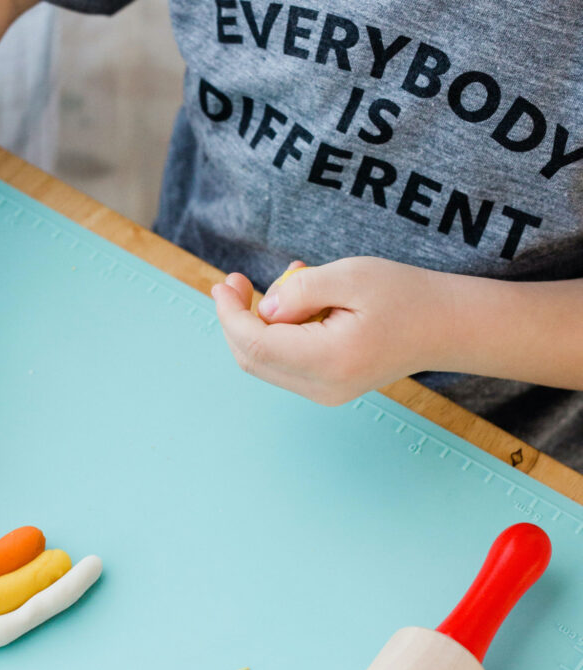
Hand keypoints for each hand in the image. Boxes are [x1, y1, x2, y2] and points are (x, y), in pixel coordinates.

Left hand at [210, 256, 449, 405]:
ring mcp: (325, 393)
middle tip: (234, 280)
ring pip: (264, 361)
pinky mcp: (327, 387)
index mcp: (329, 361)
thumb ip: (300, 290)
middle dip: (234, 319)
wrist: (448, 326)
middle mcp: (323, 387)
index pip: (255, 344)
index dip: (229, 314)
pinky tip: (297, 301)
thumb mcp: (352, 276)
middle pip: (252, 358)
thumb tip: (263, 308)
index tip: (223, 283)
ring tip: (287, 281)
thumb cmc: (405, 295)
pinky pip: (284, 362)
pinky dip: (278, 331)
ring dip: (257, 323)